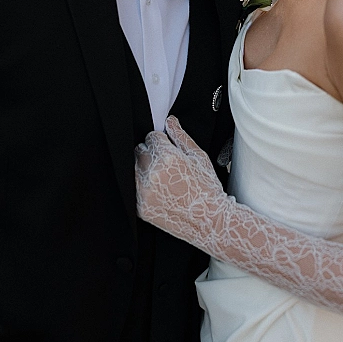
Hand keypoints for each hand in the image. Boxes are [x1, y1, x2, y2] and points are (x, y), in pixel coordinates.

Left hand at [135, 115, 227, 249]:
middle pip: (140, 151)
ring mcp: (144, 191)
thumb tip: (170, 121)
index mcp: (167, 156)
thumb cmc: (207, 188)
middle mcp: (152, 172)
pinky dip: (142, 187)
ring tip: (163, 179)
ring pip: (134, 169)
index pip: (151, 137)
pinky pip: (133, 188)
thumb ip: (181, 137)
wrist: (209, 220)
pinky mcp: (140, 206)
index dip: (161, 141)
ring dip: (144, 169)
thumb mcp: (199, 157)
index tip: (167, 148)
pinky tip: (159, 191)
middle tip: (167, 165)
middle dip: (151, 153)